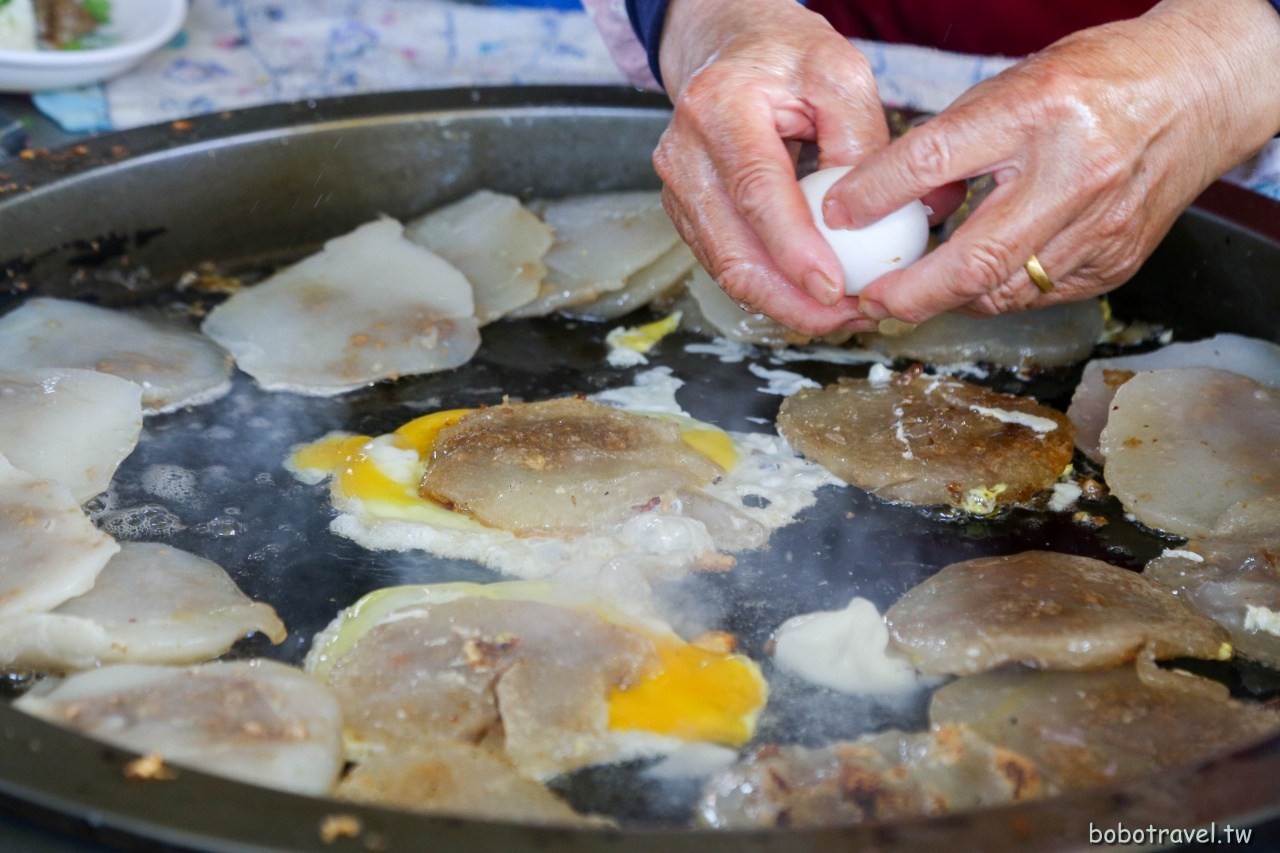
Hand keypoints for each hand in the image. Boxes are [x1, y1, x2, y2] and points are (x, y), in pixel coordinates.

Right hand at [653, 0, 890, 334]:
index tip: (836, 289)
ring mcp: (677, 188)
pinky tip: (810, 298)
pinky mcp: (686, 212)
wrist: (731, 47)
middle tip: (848, 319)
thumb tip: (873, 219)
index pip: (757, 192)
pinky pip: (726, 264)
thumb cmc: (786, 57)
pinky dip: (769, 289)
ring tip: (841, 315)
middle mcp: (684, 153)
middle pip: (732, 250)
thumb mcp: (840, 73)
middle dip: (791, 299)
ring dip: (783, 303)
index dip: (794, 250)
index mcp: (719, 107)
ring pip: (726, 269)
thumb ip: (859, 141)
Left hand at [822, 0, 1279, 323]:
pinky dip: (996, 293)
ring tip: (909, 295)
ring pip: (1002, 290)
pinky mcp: (1114, 261)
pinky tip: (975, 282)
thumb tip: (888, 201)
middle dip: (910, 293)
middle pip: (974, 259)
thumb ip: (952, 144)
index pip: (938, 157)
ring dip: (947, 299)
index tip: (837, 216)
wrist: (1197, 91)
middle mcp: (1074, 172)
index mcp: (1040, 109)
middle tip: (869, 302)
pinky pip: (1036, 295)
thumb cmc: (1097, 81)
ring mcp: (1101, 225)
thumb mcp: (1014, 86)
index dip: (877, 194)